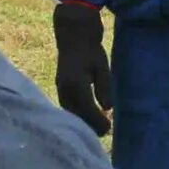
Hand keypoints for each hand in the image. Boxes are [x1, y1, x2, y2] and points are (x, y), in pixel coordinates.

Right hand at [51, 3, 113, 136]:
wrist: (73, 35)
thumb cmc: (90, 49)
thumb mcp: (102, 67)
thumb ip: (104, 87)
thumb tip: (107, 109)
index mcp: (76, 83)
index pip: (87, 108)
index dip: (98, 121)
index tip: (109, 129)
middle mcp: (65, 88)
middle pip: (77, 114)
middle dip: (90, 125)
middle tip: (104, 133)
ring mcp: (60, 88)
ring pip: (70, 112)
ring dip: (82, 121)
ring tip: (96, 129)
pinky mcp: (59, 87)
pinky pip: (67, 106)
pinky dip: (76, 114)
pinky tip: (85, 119)